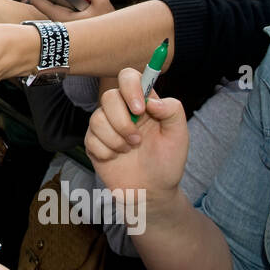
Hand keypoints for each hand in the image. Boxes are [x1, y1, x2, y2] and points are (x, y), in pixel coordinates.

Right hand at [84, 70, 187, 214]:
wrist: (151, 192)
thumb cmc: (167, 162)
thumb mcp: (179, 135)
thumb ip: (172, 110)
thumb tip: (151, 100)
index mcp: (142, 103)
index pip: (129, 77)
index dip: (130, 87)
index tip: (140, 109)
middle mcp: (121, 111)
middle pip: (108, 97)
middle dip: (122, 121)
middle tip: (137, 140)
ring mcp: (105, 126)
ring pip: (97, 119)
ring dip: (116, 139)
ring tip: (129, 150)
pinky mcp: (93, 142)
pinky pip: (91, 139)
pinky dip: (106, 151)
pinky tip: (116, 158)